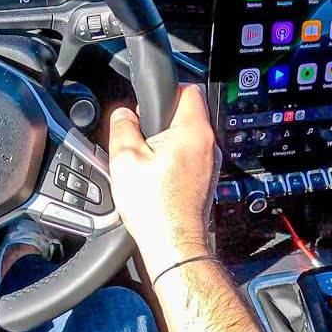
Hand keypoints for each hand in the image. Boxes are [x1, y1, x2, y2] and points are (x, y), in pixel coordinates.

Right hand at [107, 84, 220, 276]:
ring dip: (167, 140)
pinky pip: (189, 156)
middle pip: (187, 113)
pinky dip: (173, 158)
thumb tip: (124, 114)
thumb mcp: (124, 158)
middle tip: (141, 135)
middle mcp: (208, 144)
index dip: (166, 89)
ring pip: (187, 136)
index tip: (148, 103)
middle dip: (162, 118)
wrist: (173, 243)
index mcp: (192, 130)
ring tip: (146, 158)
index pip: (188, 88)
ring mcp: (209, 162)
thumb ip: (122, 126)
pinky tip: (155, 175)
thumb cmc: (154, 206)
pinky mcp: (205, 178)